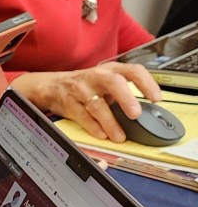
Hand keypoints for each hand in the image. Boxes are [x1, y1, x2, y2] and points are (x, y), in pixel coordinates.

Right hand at [12, 62, 161, 141]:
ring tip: (119, 136)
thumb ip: (124, 93)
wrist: (51, 86)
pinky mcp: (68, 102)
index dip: (146, 83)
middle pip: (112, 82)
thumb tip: (148, 115)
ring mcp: (80, 89)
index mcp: (109, 70)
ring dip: (110, 122)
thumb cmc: (86, 86)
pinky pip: (82, 115)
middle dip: (125, 98)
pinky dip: (93, 126)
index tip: (155, 98)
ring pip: (97, 104)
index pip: (131, 70)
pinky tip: (101, 134)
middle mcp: (95, 77)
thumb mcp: (105, 82)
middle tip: (135, 115)